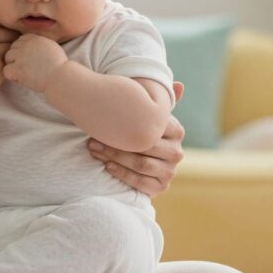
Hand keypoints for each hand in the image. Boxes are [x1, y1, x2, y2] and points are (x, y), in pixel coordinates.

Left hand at [3, 33, 67, 92]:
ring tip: (25, 73)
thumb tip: (29, 44)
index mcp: (35, 38)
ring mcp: (21, 56)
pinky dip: (12, 76)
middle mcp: (26, 44)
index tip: (30, 58)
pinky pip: (6, 70)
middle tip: (27, 67)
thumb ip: (38, 42)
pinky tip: (22, 79)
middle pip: (12, 48)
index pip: (20, 40)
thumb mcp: (51, 46)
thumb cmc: (59, 65)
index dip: (23, 50)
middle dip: (17, 57)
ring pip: (7, 58)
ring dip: (13, 66)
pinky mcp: (18, 68)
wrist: (61, 78)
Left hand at [88, 82, 185, 196]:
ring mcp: (170, 171)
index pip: (153, 129)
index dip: (128, 126)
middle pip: (145, 147)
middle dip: (116, 143)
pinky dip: (122, 174)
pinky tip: (107, 166)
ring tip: (95, 149)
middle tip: (92, 139)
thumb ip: (160, 98)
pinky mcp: (161, 186)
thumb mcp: (147, 110)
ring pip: (141, 165)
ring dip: (114, 158)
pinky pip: (141, 182)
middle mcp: (177, 152)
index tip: (104, 122)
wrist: (138, 157)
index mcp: (177, 131)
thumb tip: (180, 85)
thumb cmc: (137, 126)